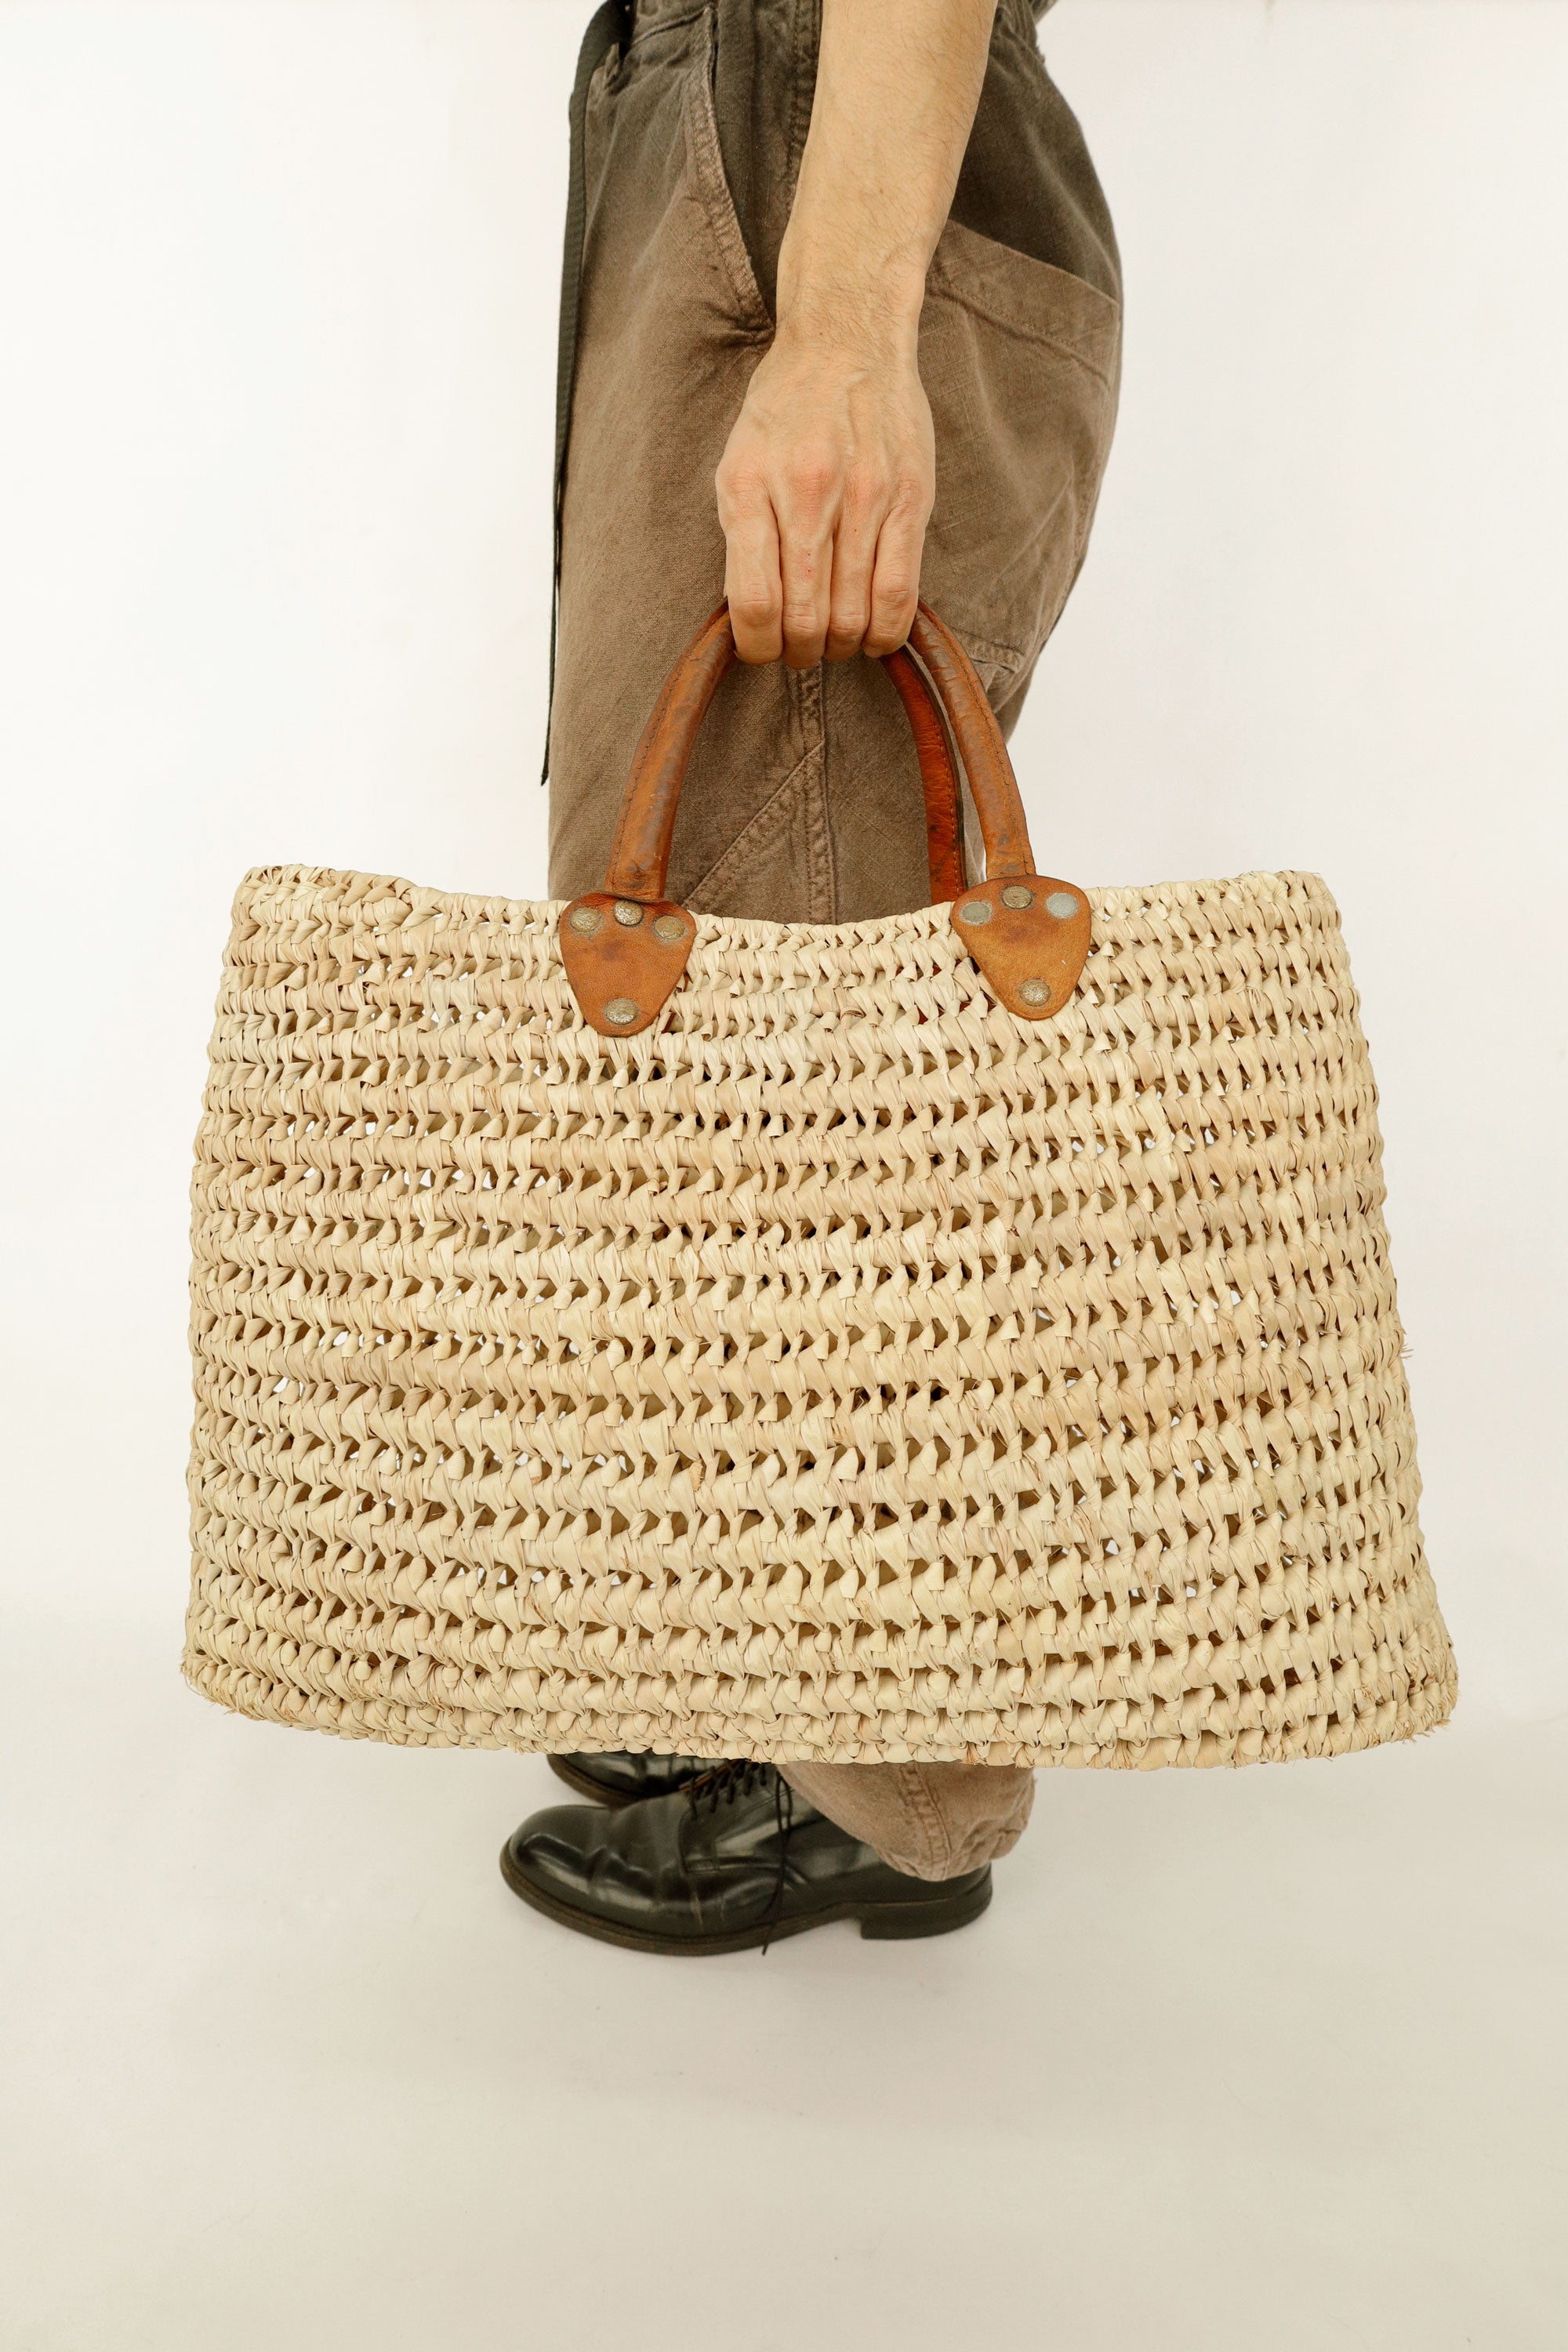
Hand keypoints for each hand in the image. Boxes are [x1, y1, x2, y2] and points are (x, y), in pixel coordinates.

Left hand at [715, 322, 935, 668]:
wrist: (846, 341)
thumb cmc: (786, 411)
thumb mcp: (740, 464)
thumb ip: (743, 537)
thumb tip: (751, 618)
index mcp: (749, 487)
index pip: (754, 605)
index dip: (758, 648)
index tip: (764, 648)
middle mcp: (805, 493)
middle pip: (806, 620)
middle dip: (800, 652)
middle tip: (801, 648)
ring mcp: (862, 497)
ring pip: (852, 617)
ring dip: (841, 645)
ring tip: (836, 638)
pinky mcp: (908, 500)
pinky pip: (900, 594)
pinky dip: (884, 632)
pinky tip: (874, 632)